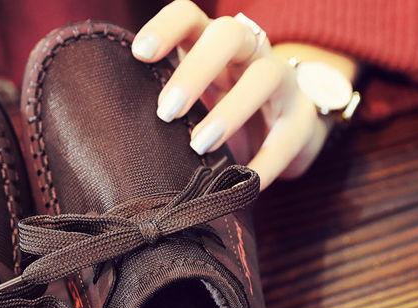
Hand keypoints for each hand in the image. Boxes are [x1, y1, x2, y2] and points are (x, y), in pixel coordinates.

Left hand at [131, 1, 351, 188]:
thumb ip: (165, 104)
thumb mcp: (193, 101)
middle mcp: (249, 52)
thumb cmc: (221, 113)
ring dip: (231, 109)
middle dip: (195, 70)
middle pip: (228, 35)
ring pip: (265, 75)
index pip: (190, 15)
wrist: (283, 132)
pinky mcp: (301, 119)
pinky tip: (243, 183)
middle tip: (166, 111)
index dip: (166, 27)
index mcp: (212, 43)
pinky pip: (286, 137)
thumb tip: (116, 137)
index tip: (140, 53)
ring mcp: (281, 81)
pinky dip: (263, 163)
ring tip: (200, 144)